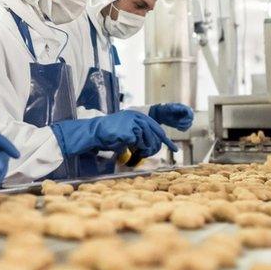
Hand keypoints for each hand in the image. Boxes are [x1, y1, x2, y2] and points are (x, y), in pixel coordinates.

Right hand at [51, 110, 176, 157]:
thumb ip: (139, 134)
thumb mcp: (127, 132)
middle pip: (156, 135)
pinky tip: (125, 145)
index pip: (157, 128)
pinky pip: (138, 143)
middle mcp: (137, 117)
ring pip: (148, 140)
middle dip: (154, 147)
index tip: (175, 148)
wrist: (95, 133)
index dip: (166, 140)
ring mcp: (133, 123)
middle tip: (147, 154)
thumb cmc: (110, 135)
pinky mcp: (130, 131)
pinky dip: (133, 148)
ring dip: (142, 148)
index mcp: (137, 116)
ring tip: (134, 150)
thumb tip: (154, 144)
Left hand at [148, 103, 193, 130]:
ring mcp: (184, 118)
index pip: (190, 113)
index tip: (179, 121)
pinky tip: (178, 128)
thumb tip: (174, 107)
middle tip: (177, 124)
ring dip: (184, 126)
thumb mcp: (166, 108)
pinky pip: (186, 127)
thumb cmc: (163, 109)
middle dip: (185, 123)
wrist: (159, 114)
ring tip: (177, 126)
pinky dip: (183, 129)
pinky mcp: (182, 123)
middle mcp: (185, 112)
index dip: (186, 118)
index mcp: (182, 107)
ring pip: (189, 123)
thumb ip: (171, 108)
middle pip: (190, 119)